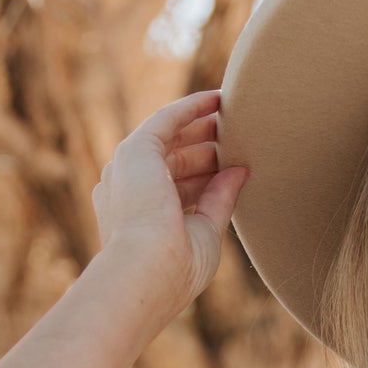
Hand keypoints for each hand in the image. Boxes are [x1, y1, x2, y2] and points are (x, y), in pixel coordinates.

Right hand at [91, 88, 246, 318]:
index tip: (233, 168)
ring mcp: (128, 170)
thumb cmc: (177, 267)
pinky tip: (216, 98)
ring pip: (170, 138)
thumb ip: (219, 200)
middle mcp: (127, 191)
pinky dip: (190, 108)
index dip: (207, 176)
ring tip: (232, 114)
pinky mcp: (135, 151)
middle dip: (206, 149)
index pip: (177, 189)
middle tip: (237, 138)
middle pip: (174, 162)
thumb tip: (240, 172)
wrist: (150, 270)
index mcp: (139, 218)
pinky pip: (166, 119)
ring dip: (200, 125)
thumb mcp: (206, 231)